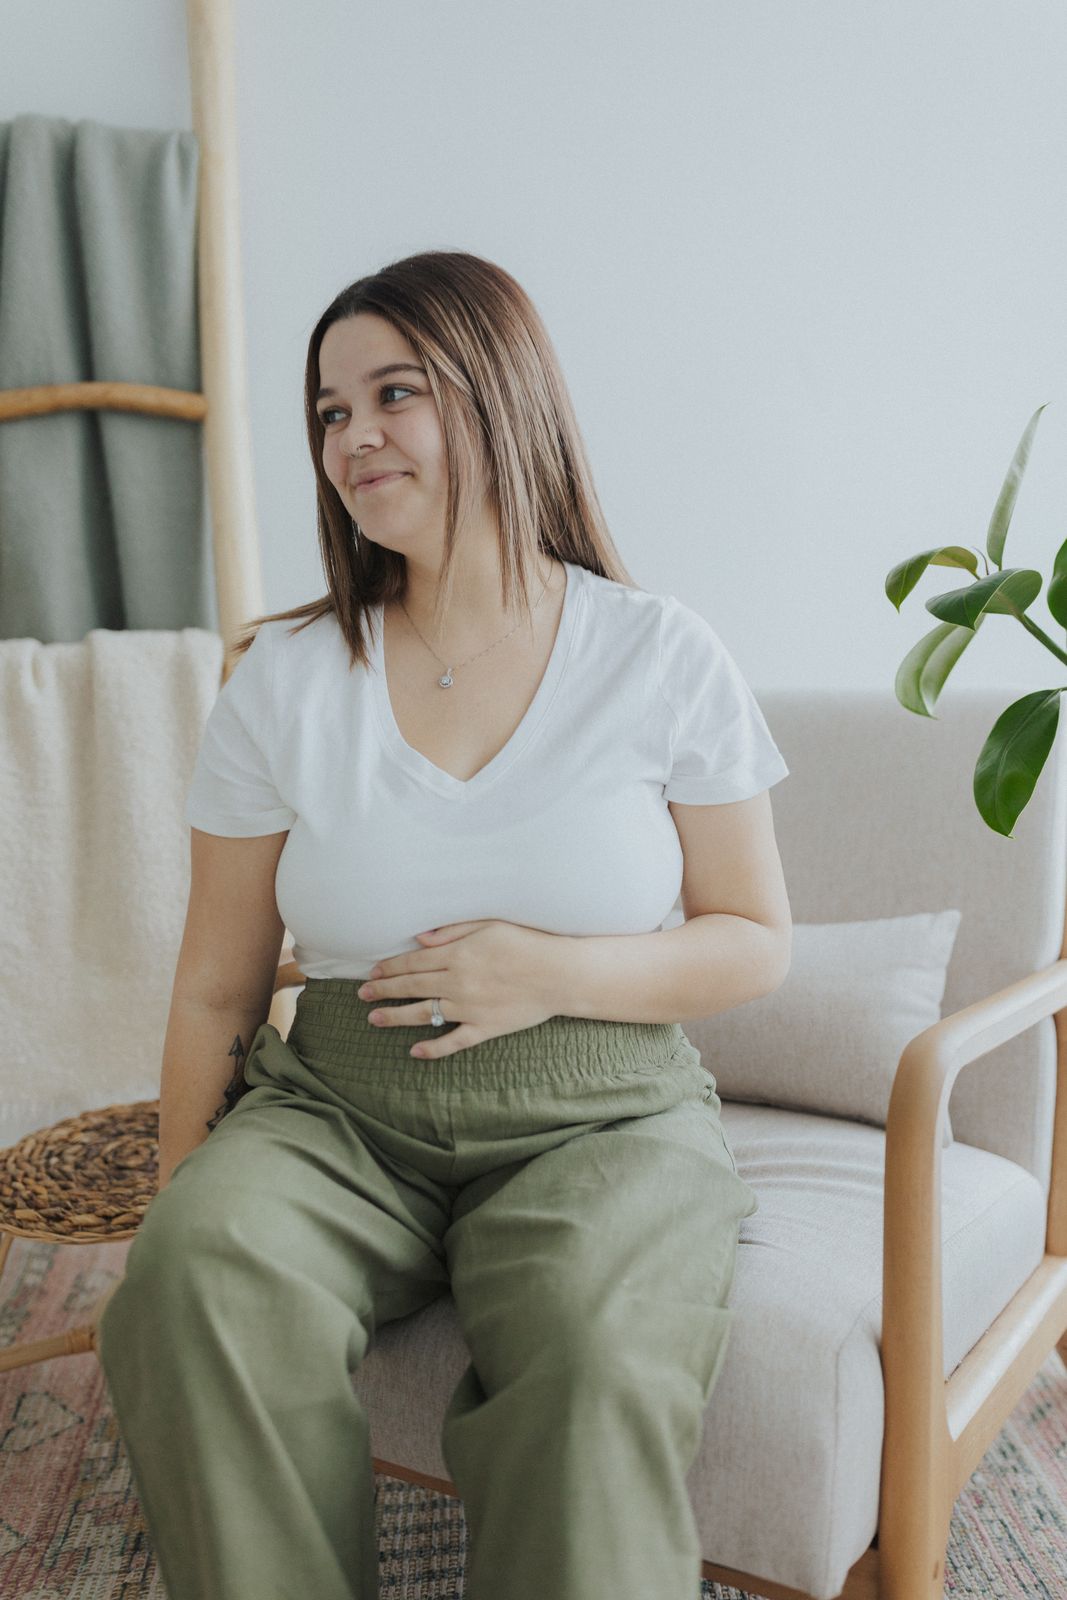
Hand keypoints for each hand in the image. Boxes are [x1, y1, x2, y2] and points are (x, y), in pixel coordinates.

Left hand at [357, 919, 565, 1059]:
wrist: (560, 974)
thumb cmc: (528, 942)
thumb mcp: (490, 925)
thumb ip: (452, 931)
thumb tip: (420, 939)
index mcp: (458, 955)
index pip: (413, 962)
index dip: (389, 967)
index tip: (372, 972)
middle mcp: (458, 982)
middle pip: (411, 986)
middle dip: (383, 990)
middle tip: (363, 995)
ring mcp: (469, 1008)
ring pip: (423, 1013)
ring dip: (396, 1016)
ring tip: (374, 1019)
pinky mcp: (484, 1028)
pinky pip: (453, 1041)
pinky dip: (433, 1048)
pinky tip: (414, 1051)